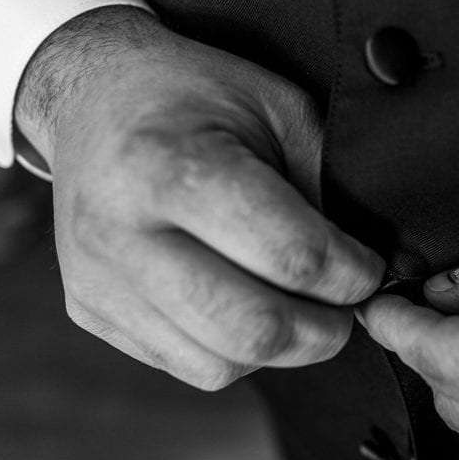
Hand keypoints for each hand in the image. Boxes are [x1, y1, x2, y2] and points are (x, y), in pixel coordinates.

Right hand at [16, 7, 383, 389]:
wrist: (93, 95)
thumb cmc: (195, 94)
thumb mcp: (278, 108)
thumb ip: (323, 186)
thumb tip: (364, 267)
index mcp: (171, 165)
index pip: (292, 256)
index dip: (352, 274)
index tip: (367, 268)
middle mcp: (120, 231)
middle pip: (253, 331)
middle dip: (324, 331)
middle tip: (343, 305)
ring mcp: (97, 279)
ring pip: (221, 365)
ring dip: (281, 348)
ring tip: (296, 304)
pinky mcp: (91, 310)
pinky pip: (186, 365)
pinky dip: (234, 352)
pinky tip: (243, 304)